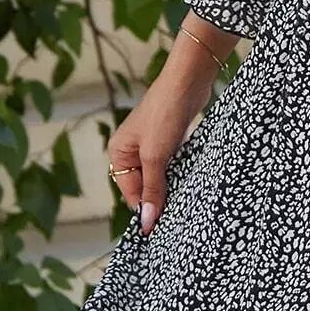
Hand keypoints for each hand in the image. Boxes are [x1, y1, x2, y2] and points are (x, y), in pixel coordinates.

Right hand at [106, 72, 211, 235]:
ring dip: (171, 186)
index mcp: (119, 153)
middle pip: (144, 185)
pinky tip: (191, 182)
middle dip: (158, 198)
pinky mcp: (171, 140)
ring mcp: (152, 145)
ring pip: (160, 176)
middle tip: (175, 217)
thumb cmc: (165, 113)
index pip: (129, 192)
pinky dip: (180, 173)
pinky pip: (172, 165)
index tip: (159, 228)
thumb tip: (146, 221)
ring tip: (184, 201)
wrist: (188, 82)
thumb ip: (152, 188)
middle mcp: (132, 150)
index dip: (144, 209)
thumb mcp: (155, 156)